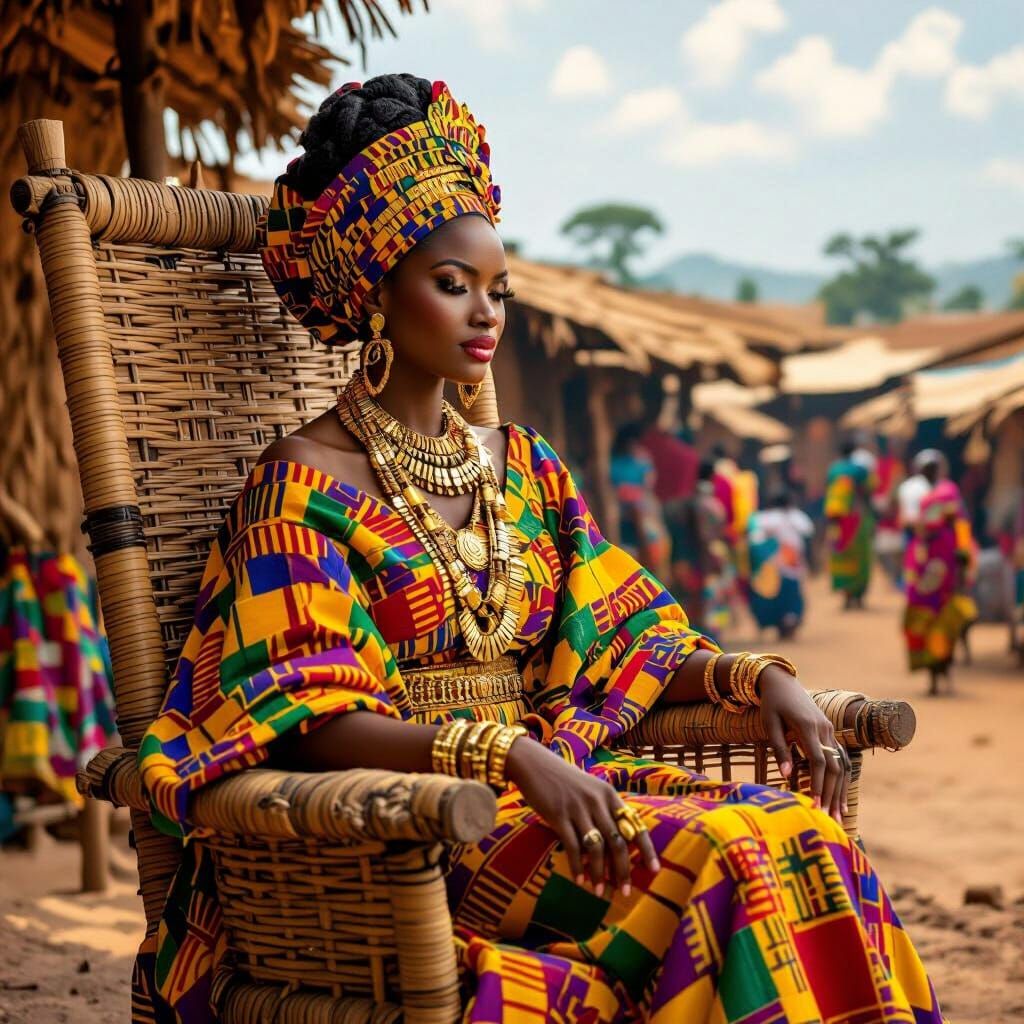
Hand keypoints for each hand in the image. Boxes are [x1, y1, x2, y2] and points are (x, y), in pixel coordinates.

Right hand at [506, 737, 659, 896]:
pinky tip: (579, 880)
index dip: (646, 849)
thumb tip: (617, 844)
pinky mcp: (558, 815)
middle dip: (623, 870)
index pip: (634, 824)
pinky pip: (573, 846)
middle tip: (624, 891)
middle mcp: (597, 801)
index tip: (655, 870)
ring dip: (599, 874)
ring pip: (596, 848)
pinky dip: (577, 867)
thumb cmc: (564, 779)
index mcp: (609, 794)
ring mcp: (577, 808)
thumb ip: (604, 810)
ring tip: (599, 892)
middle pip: (617, 841)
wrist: (534, 763)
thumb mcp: (590, 788)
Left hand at [759, 666, 850, 823]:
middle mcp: (824, 729)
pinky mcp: (830, 732)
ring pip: (842, 765)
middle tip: (829, 820)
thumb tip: (787, 776)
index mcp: (807, 727)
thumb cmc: (771, 703)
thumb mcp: (770, 723)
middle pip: (834, 767)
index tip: (813, 805)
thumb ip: (780, 749)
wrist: (782, 681)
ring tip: (839, 816)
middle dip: (831, 794)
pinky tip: (841, 798)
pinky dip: (842, 779)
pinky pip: (841, 758)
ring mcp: (830, 730)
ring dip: (840, 791)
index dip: (816, 784)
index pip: (818, 761)